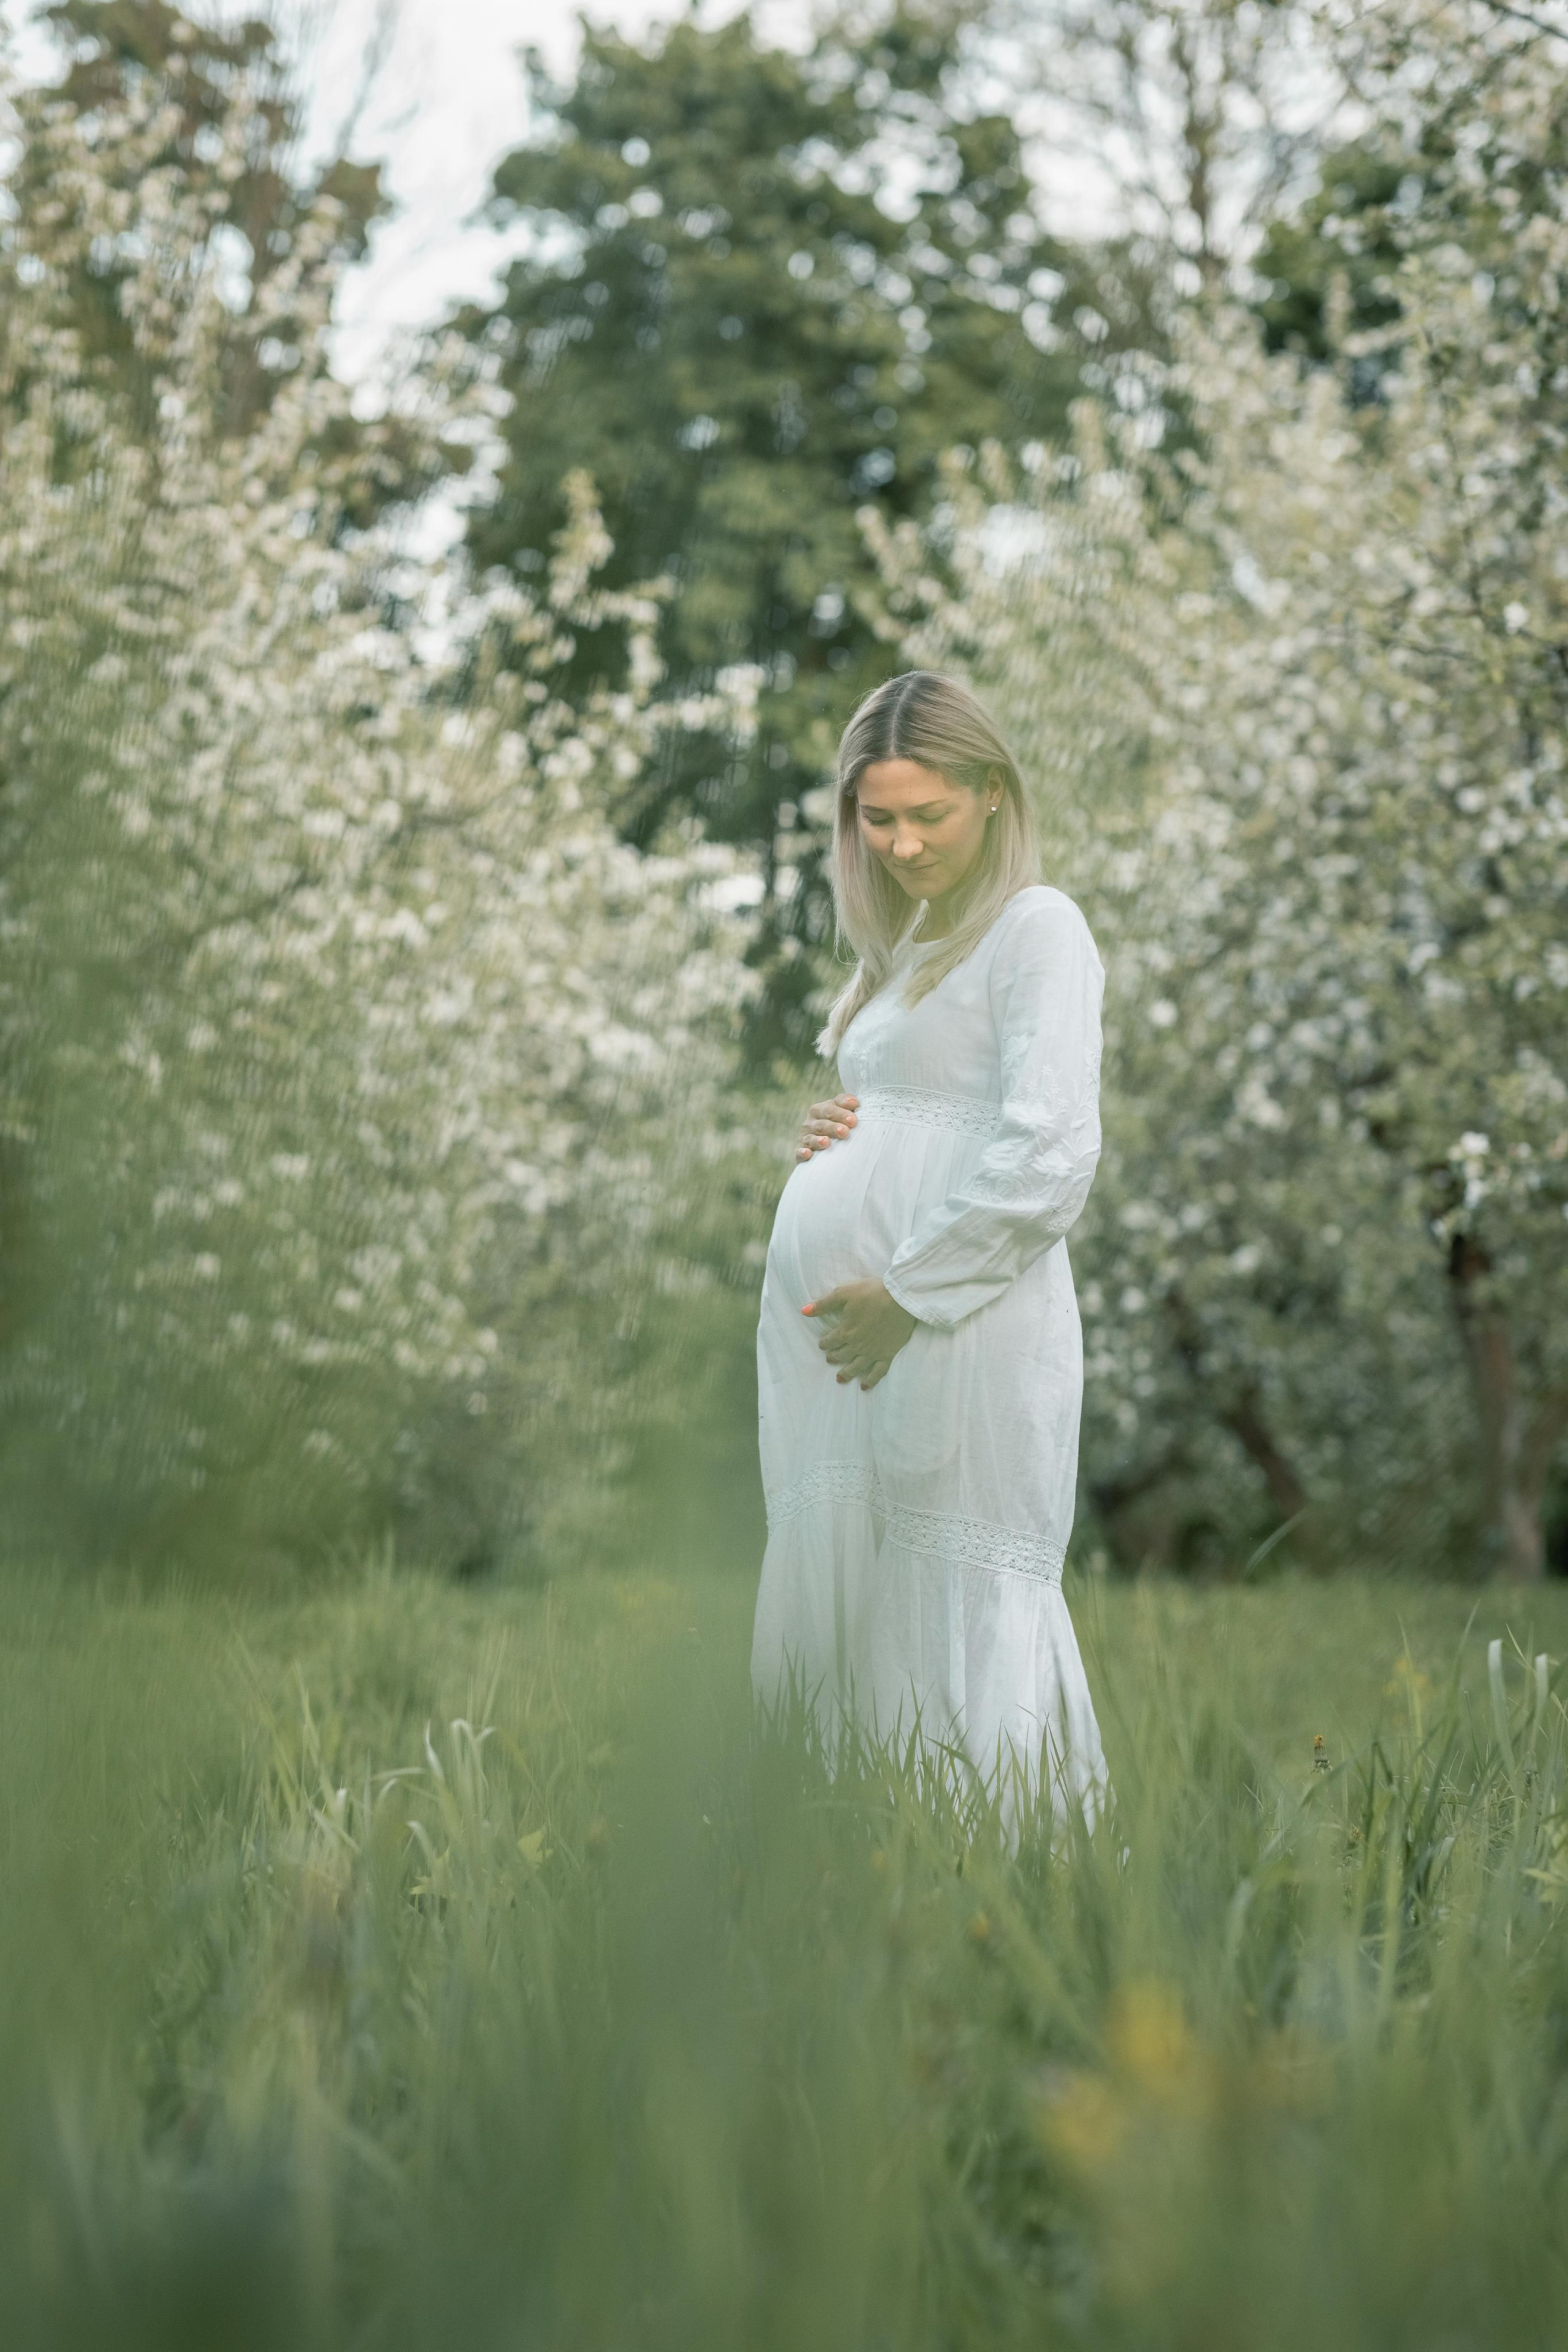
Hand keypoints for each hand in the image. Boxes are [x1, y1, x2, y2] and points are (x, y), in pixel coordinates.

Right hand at [797, 1092, 858, 1161]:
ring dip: (818, 1141)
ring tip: (826, 1142)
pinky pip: (799, 1152)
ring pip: (810, 1139)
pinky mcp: (800, 1151)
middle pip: (821, 1125)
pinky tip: (808, 1153)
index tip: (853, 1120)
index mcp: (819, 1110)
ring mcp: (804, 1137)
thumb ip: (845, 1103)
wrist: (821, 1143)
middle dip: (833, 1128)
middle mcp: (810, 1123)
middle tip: (845, 1132)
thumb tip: (854, 1102)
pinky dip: (802, 1153)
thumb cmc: (835, 1123)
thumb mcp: (840, 1110)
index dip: (841, 1114)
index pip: (830, 1110)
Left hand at [803, 1277, 917, 1389]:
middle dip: (833, 1357)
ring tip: (840, 1378)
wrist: (901, 1298)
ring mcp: (873, 1352)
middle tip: (829, 1359)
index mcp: (846, 1331)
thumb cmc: (873, 1292)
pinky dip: (870, 1380)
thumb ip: (824, 1304)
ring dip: (846, 1373)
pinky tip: (865, 1386)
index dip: (824, 1343)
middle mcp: (857, 1345)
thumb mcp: (844, 1293)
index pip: (830, 1341)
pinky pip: (878, 1372)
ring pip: (856, 1367)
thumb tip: (804, 1311)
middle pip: (842, 1355)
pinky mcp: (888, 1355)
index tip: (822, 1344)